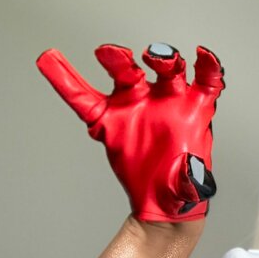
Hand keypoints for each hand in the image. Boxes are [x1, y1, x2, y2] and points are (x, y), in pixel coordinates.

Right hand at [36, 42, 224, 223]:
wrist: (163, 203)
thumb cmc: (182, 187)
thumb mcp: (191, 185)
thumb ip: (191, 178)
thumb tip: (191, 173)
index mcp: (193, 110)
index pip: (205, 81)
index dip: (208, 67)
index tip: (204, 55)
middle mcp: (164, 99)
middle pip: (162, 70)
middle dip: (160, 58)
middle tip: (149, 57)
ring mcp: (136, 104)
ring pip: (127, 74)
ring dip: (119, 61)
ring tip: (110, 54)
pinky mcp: (109, 119)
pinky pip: (83, 97)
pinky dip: (65, 80)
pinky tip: (50, 61)